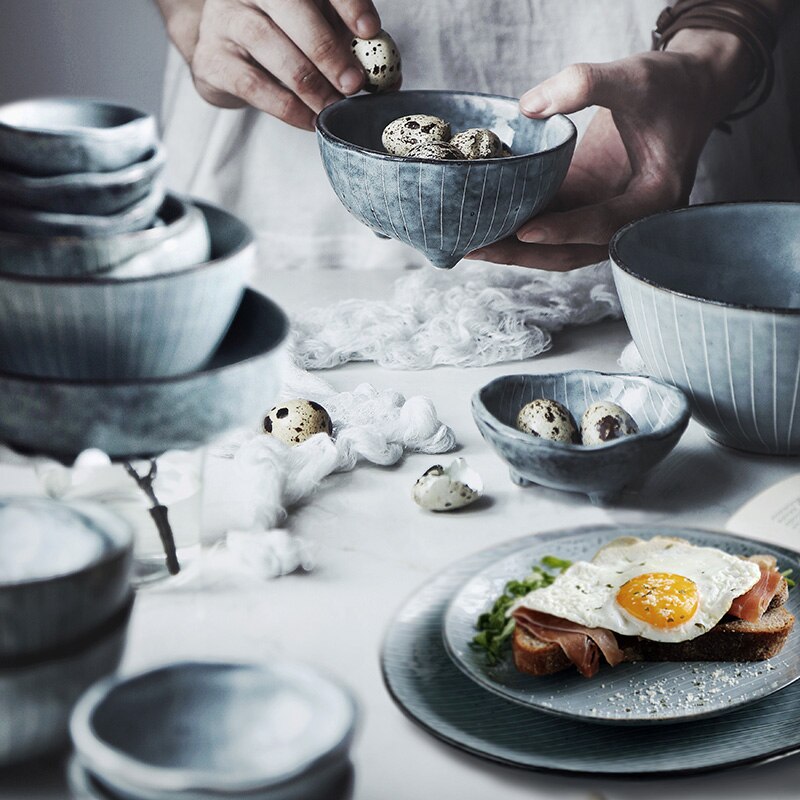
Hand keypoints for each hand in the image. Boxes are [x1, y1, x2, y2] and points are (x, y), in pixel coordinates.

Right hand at [156, 0, 381, 129]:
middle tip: (353, 84)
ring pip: (272, 45)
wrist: (225, 56)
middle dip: (329, 50)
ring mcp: (226, 19)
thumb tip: (389, 79)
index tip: (369, 31)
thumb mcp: (319, 32)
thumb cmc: (283, 41)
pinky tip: (310, 120)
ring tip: (334, 107)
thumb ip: (350, 45)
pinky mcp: (212, 59)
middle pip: (292, 7)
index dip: (347, 3)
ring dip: (310, 84)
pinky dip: (288, 107)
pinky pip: (254, 84)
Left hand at [469, 30, 751, 269]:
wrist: (687, 90)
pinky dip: (518, 226)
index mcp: (653, 199)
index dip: (564, 230)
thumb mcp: (634, 76)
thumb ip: (584, 84)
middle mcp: (629, 220)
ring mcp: (604, 215)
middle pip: (572, 252)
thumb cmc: (670, 85)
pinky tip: (483, 220)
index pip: (605, 225)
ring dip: (514, 248)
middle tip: (476, 248)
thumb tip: (526, 107)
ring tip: (469, 242)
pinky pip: (550, 223)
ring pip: (556, 246)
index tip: (524, 232)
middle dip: (523, 255)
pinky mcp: (585, 206)